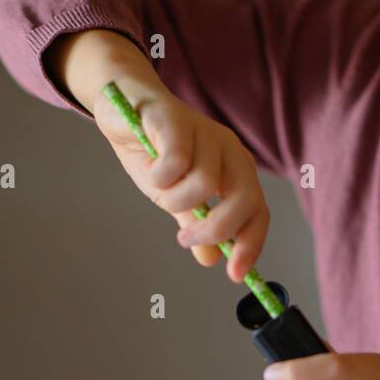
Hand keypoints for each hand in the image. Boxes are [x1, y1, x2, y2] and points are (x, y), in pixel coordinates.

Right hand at [48, 29, 269, 280]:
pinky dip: (158, 177)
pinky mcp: (178, 121)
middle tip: (184, 237)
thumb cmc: (153, 152)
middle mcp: (229, 150)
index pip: (258, 212)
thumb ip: (195, 224)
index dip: (250, 245)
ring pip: (203, 186)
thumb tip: (211, 259)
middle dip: (214, 229)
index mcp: (236, 170)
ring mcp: (206, 133)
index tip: (233, 274)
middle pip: (243, 201)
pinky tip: (150, 168)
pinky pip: (175, 165)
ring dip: (175, 200)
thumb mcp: (175, 197)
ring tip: (159, 190)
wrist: (121, 105)